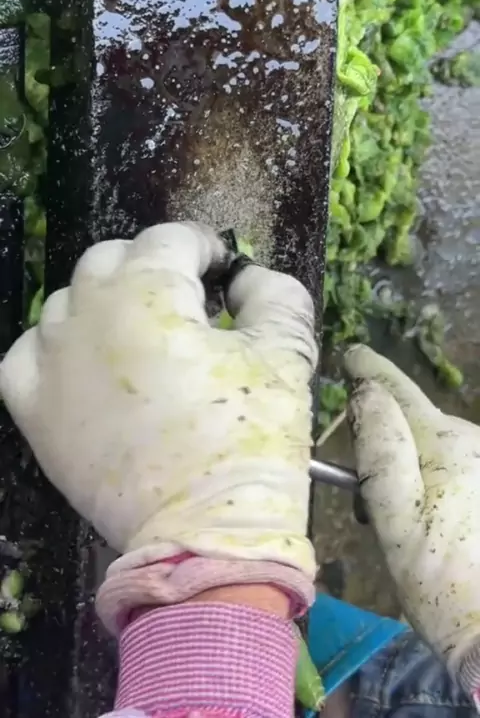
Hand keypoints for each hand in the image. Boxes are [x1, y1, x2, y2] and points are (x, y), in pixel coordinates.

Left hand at [0, 222, 316, 593]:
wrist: (204, 534)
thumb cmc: (248, 440)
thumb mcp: (285, 354)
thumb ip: (273, 294)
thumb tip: (246, 278)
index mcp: (148, 292)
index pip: (170, 238)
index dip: (205, 247)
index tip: (224, 274)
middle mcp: (87, 314)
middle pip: (112, 258)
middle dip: (153, 268)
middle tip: (190, 305)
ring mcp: (51, 363)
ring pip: (68, 302)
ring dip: (107, 304)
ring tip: (143, 337)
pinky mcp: (32, 410)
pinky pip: (28, 354)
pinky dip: (56, 348)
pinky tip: (86, 366)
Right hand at [345, 344, 479, 691]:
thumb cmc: (441, 581)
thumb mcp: (395, 520)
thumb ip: (380, 451)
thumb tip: (368, 394)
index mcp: (445, 444)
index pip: (401, 392)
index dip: (373, 371)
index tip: (352, 354)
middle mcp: (475, 443)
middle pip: (418, 422)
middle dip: (388, 436)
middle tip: (361, 488)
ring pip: (438, 448)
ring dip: (413, 465)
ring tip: (400, 520)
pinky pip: (457, 468)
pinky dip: (435, 482)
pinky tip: (433, 525)